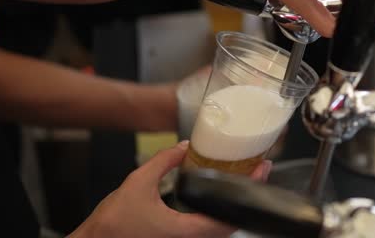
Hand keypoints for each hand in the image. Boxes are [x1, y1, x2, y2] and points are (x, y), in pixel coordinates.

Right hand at [72, 141, 271, 237]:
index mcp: (187, 231)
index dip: (250, 192)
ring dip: (233, 205)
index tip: (261, 171)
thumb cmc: (113, 222)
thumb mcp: (138, 182)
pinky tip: (218, 195)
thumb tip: (184, 145)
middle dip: (246, 195)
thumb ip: (164, 161)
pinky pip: (206, 231)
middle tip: (257, 170)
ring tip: (242, 179)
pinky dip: (217, 213)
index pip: (230, 216)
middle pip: (231, 223)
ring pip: (219, 229)